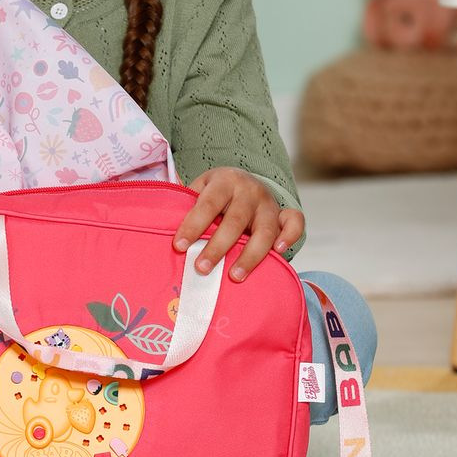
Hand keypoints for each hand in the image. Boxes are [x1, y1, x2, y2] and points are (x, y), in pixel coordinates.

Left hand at [172, 167, 304, 281]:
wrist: (244, 181)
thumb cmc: (215, 193)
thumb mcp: (200, 189)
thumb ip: (186, 203)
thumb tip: (161, 220)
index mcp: (224, 181)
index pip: (207, 204)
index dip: (193, 226)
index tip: (179, 246)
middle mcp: (249, 190)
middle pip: (234, 221)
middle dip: (217, 247)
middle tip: (201, 268)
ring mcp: (269, 203)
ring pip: (265, 230)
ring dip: (250, 255)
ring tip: (234, 276)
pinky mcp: (285, 214)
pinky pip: (295, 223)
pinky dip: (291, 236)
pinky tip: (279, 253)